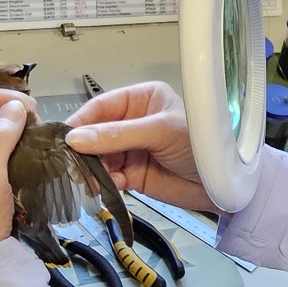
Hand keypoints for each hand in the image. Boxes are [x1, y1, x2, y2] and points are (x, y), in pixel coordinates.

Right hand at [65, 82, 217, 212]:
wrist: (224, 184)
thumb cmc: (203, 145)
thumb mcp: (160, 131)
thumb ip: (118, 135)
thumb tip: (77, 138)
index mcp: (143, 99)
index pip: (103, 106)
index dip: (82, 121)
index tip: (64, 136)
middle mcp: (134, 122)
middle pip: (95, 133)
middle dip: (83, 148)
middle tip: (68, 162)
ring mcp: (132, 149)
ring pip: (98, 157)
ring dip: (89, 168)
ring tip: (84, 178)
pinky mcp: (133, 174)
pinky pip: (108, 177)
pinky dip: (102, 183)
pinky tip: (103, 186)